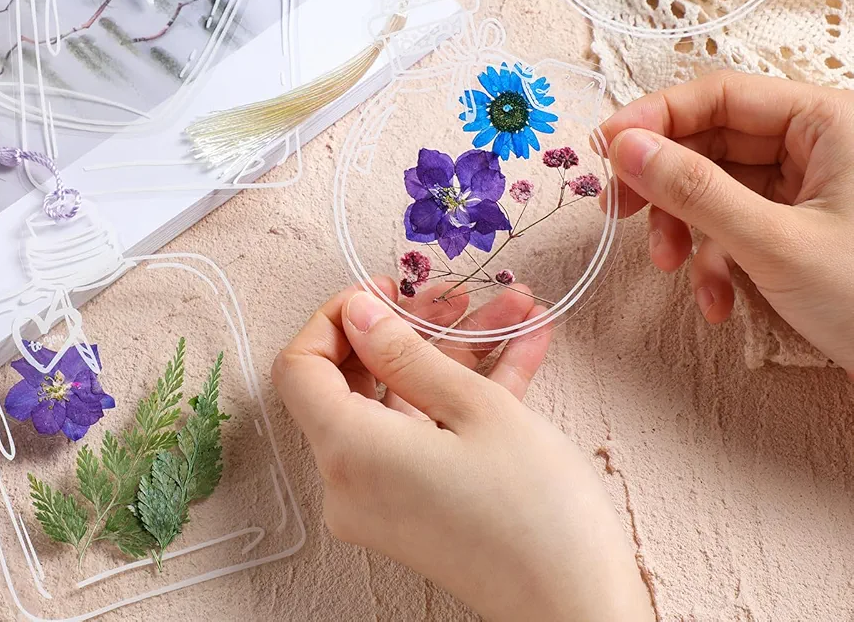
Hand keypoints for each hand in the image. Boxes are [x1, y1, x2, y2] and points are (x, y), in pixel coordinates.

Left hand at [272, 280, 652, 621]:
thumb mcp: (474, 408)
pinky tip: (524, 344)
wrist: (582, 612)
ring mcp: (383, 497)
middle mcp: (350, 480)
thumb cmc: (535, 512)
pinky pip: (427, 433)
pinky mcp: (416, 506)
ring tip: (513, 307)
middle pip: (356, 378)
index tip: (385, 291)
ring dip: (454, 350)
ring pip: (403, 400)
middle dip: (410, 325)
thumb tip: (357, 312)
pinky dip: (466, 392)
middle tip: (456, 295)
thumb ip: (404, 352)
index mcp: (348, 451)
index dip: (336, 318)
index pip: (301, 366)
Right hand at [598, 70, 853, 372]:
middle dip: (665, 184)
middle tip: (618, 212)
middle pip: (713, 141)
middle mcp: (820, 145)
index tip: (603, 149)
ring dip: (686, 229)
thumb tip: (622, 146)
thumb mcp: (775, 244)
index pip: (720, 95)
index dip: (655, 118)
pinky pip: (741, 226)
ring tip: (669, 268)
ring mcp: (812, 189)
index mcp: (828, 122)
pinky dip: (717, 260)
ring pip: (720, 188)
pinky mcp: (806, 229)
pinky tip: (716, 301)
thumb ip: (695, 190)